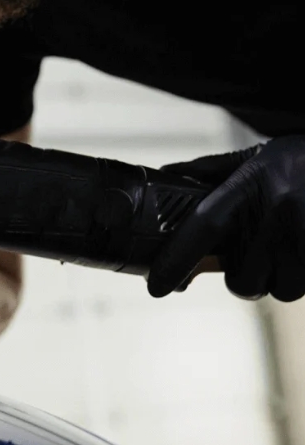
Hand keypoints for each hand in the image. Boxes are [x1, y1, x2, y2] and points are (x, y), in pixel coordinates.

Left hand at [148, 137, 304, 300]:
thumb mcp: (264, 155)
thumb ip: (215, 171)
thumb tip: (167, 175)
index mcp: (254, 183)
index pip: (203, 227)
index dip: (175, 260)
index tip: (156, 286)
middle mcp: (280, 210)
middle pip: (242, 280)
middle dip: (246, 276)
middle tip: (258, 253)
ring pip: (278, 289)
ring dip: (281, 277)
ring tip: (292, 245)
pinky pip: (304, 288)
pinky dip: (304, 276)